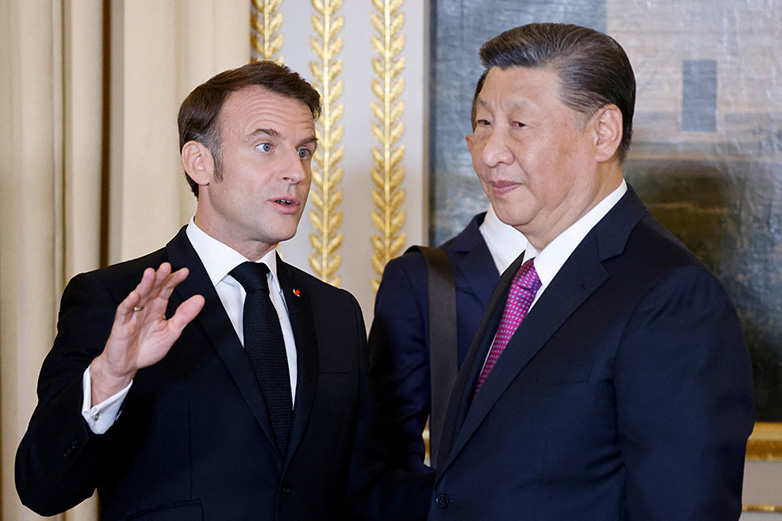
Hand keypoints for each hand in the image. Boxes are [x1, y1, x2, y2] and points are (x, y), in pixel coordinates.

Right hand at [89, 263, 204, 404]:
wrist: (127, 366)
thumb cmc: (146, 349)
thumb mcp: (171, 332)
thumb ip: (184, 316)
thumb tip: (200, 299)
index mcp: (157, 308)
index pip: (166, 290)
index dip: (174, 280)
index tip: (185, 272)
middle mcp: (145, 308)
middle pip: (153, 289)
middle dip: (159, 277)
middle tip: (167, 266)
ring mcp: (132, 314)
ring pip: (139, 295)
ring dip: (145, 284)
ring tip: (151, 273)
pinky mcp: (121, 324)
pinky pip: (125, 311)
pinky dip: (129, 303)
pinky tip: (135, 295)